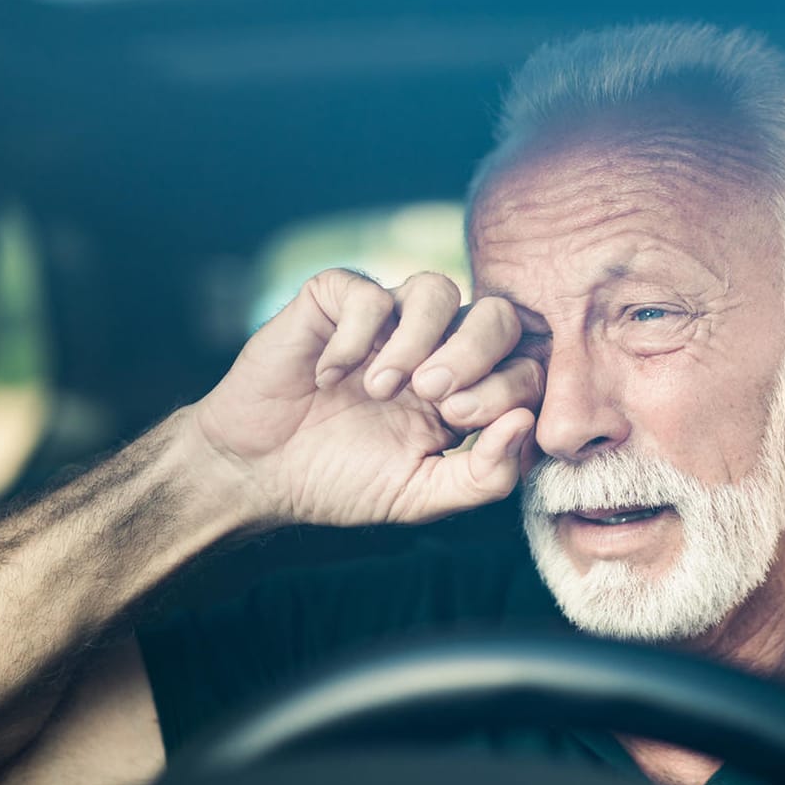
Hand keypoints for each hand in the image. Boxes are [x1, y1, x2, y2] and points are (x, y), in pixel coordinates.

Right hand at [191, 269, 541, 527]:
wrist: (260, 473)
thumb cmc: (342, 483)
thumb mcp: (422, 496)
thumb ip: (484, 475)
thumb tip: (524, 424)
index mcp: (467, 390)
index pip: (524, 362)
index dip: (509, 385)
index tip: (461, 423)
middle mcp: (435, 346)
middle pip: (496, 314)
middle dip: (477, 354)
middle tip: (436, 398)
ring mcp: (386, 320)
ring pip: (436, 288)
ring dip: (419, 338)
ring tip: (383, 387)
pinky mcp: (334, 303)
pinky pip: (365, 291)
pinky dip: (355, 335)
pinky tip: (329, 377)